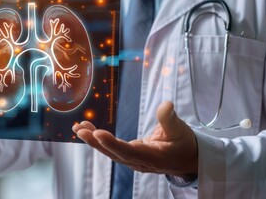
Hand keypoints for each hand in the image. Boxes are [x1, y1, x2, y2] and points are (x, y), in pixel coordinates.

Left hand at [72, 101, 197, 178]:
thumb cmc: (184, 144)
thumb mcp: (180, 130)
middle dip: (95, 142)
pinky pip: (111, 149)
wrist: (187, 159)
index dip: (112, 144)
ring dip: (93, 140)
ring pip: (110, 152)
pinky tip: (87, 130)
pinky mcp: (129, 156)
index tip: (98, 134)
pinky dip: (98, 140)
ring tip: (78, 128)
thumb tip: (166, 104)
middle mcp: (139, 162)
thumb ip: (170, 118)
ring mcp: (133, 161)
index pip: (129, 152)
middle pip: (114, 153)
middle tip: (80, 130)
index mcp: (152, 157)